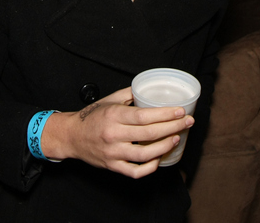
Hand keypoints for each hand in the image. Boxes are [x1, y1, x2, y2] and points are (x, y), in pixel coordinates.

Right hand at [40, 87, 193, 177]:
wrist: (71, 136)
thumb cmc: (92, 117)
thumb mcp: (109, 100)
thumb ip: (130, 94)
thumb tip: (150, 88)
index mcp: (114, 116)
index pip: (144, 116)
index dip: (166, 114)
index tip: (181, 111)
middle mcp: (113, 135)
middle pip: (149, 134)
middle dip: (173, 128)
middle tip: (188, 122)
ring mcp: (113, 153)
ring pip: (144, 154)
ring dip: (164, 147)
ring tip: (176, 138)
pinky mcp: (112, 166)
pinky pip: (135, 171)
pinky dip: (150, 167)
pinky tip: (159, 158)